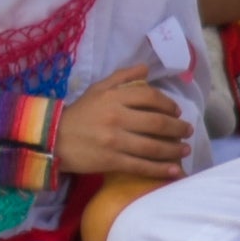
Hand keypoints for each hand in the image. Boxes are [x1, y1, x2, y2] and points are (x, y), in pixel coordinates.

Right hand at [57, 58, 193, 174]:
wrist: (52, 140)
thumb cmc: (78, 114)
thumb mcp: (96, 90)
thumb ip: (121, 78)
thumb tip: (146, 69)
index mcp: (113, 98)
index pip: (150, 97)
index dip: (168, 104)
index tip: (176, 111)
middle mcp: (116, 117)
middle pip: (157, 123)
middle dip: (178, 128)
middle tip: (187, 131)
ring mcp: (114, 141)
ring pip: (153, 146)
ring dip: (174, 150)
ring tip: (185, 150)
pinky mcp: (111, 161)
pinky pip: (142, 166)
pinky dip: (161, 169)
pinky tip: (174, 171)